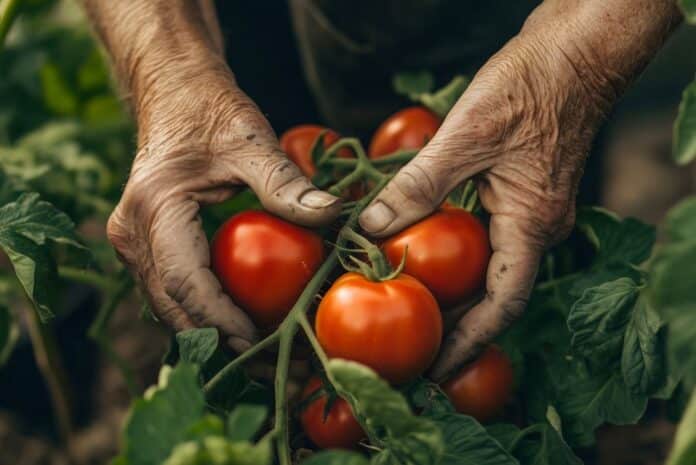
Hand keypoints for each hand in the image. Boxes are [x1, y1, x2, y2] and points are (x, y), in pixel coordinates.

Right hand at [107, 70, 340, 351]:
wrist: (175, 95)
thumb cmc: (210, 112)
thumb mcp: (251, 141)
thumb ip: (286, 182)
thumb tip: (333, 215)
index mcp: (154, 208)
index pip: (184, 281)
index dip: (221, 319)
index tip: (261, 342)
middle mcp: (132, 234)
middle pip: (172, 307)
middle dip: (219, 343)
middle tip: (271, 368)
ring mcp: (134, 244)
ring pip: (169, 307)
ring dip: (212, 337)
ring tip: (262, 360)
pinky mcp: (146, 247)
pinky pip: (172, 293)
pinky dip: (204, 316)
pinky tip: (241, 330)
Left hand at [359, 4, 654, 378]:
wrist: (573, 52)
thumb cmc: (531, 86)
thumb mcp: (467, 136)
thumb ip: (419, 184)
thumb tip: (370, 226)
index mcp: (531, 223)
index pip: (504, 304)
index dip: (470, 343)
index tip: (437, 370)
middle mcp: (535, 226)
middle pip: (497, 295)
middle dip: (459, 328)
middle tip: (416, 353)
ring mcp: (530, 210)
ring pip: (491, 269)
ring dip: (458, 295)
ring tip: (416, 317)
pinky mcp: (520, 192)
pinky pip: (489, 240)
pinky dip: (458, 258)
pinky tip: (426, 258)